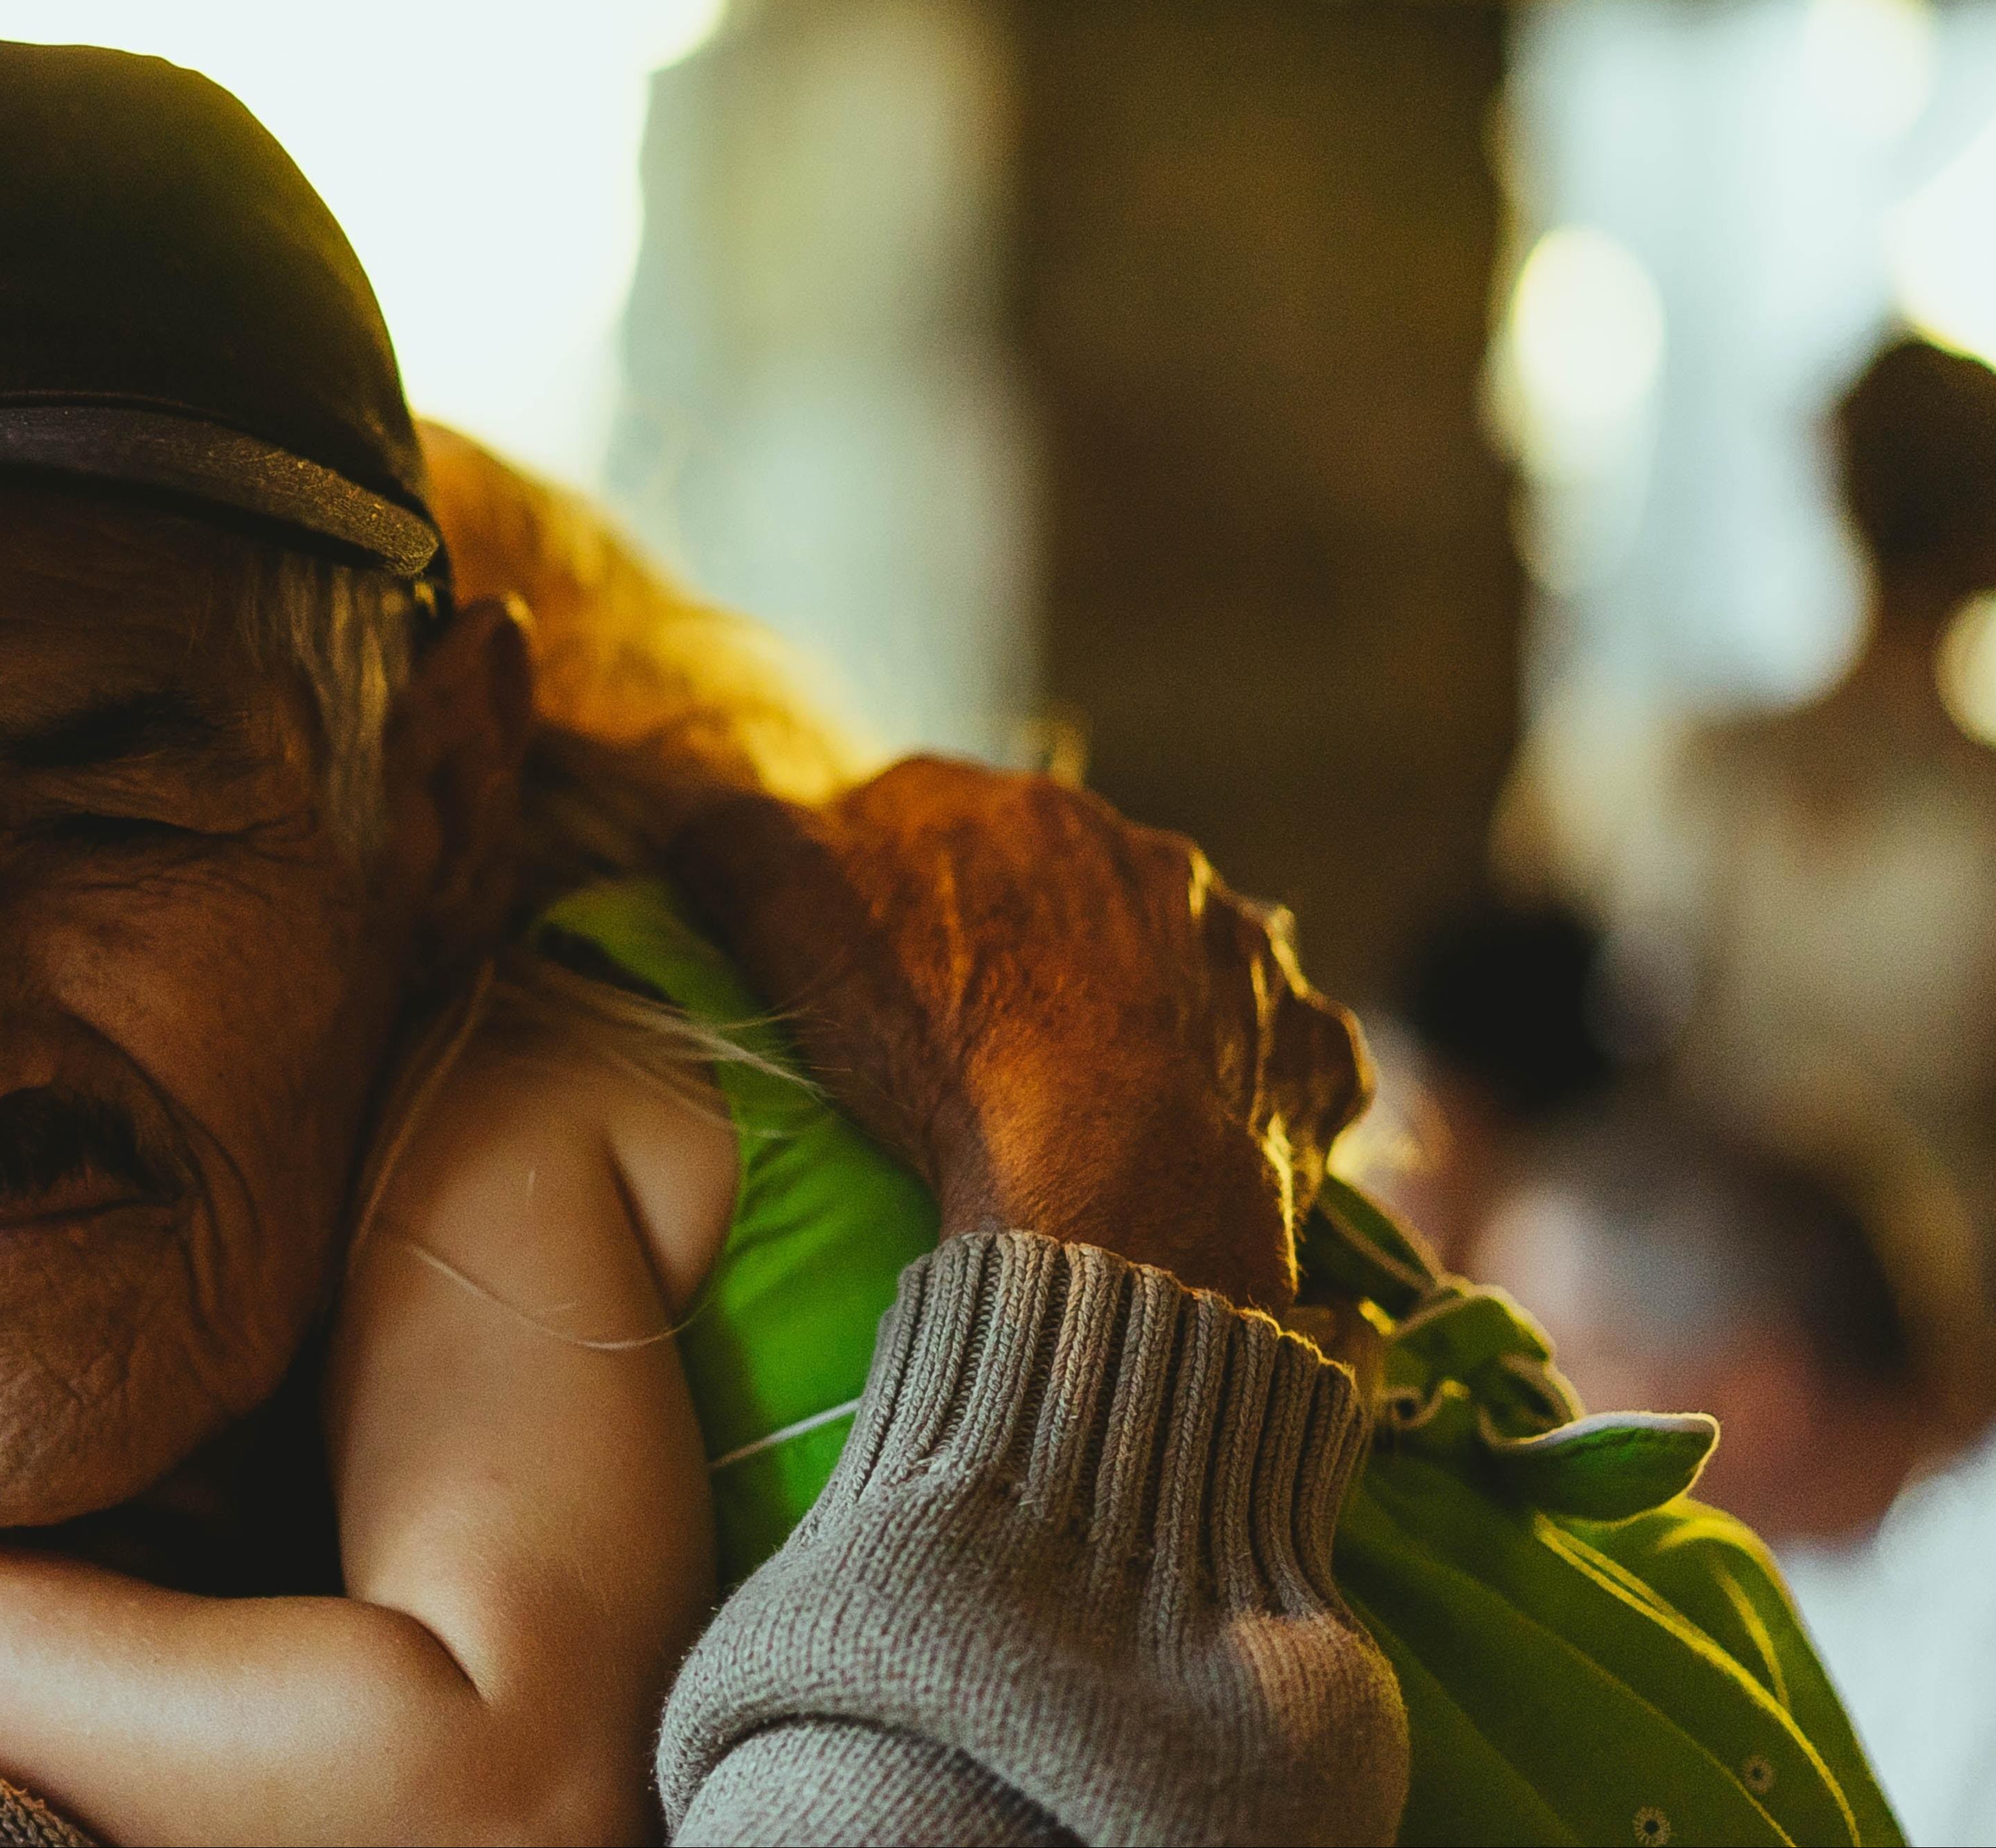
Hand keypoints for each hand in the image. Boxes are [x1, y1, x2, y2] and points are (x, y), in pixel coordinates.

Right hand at [668, 760, 1369, 1312]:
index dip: (887, 879)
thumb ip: (725, 834)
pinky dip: (1244, 1081)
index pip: (935, 813)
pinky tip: (1200, 1131)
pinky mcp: (1310, 1053)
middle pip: (1066, 879)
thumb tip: (685, 803)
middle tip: (972, 1034)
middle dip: (1027, 931)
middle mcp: (1149, 859)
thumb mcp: (784, 914)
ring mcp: (1246, 956)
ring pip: (1185, 955)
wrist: (1106, 1192)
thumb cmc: (936, 1047)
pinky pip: (1278, 1054)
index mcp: (1022, 812)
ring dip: (1145, 996)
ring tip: (1089, 1089)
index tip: (863, 960)